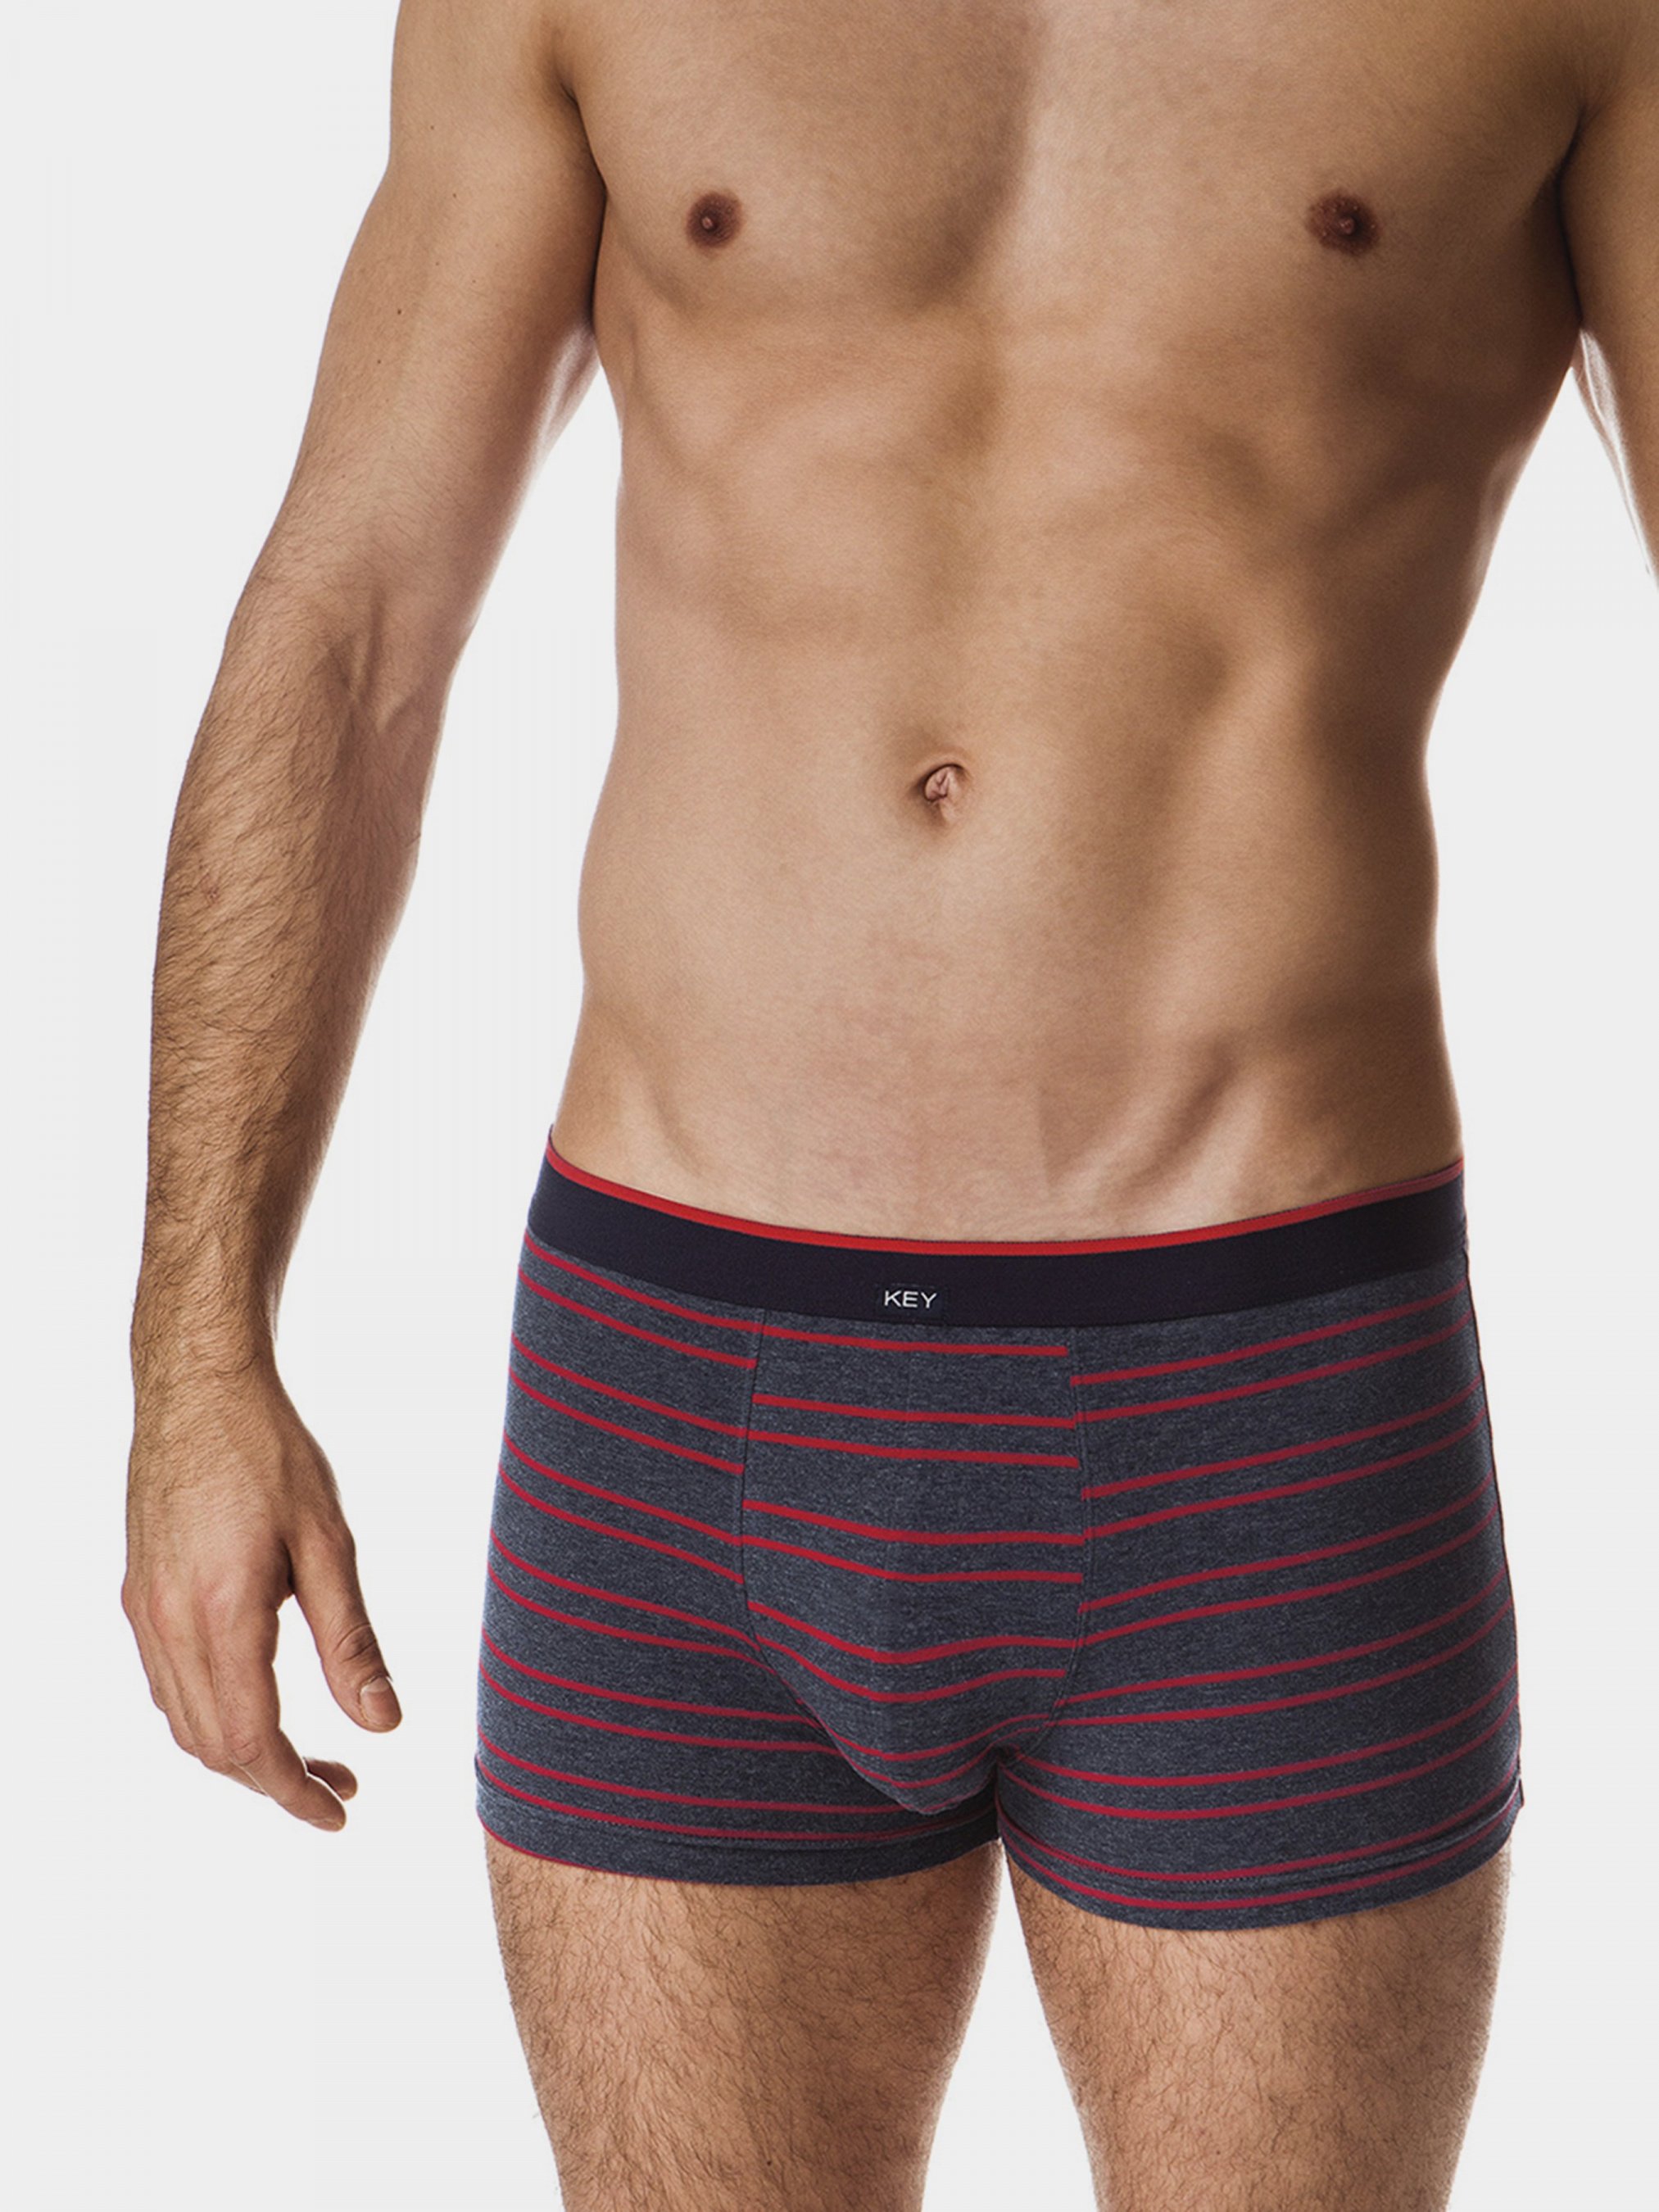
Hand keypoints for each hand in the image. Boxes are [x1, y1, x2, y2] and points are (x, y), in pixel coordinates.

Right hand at [122, 1368, 400, 1828]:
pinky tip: (260, 1699)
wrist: (198, 1386)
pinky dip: (212, 1714)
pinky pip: (168, 1684)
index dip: (295, 1791)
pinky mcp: (139, 1594)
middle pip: (214, 1747)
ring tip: (311, 1752)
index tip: (340, 1812)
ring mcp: (144, 1612)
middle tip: (343, 1785)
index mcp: (221, 1615)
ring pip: (185, 1722)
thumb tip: (385, 1726)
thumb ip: (351, 1642)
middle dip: (276, 1781)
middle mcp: (168, 1624)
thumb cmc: (271, 1452)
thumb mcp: (329, 1544)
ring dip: (243, 1753)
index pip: (252, 1742)